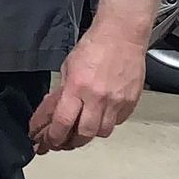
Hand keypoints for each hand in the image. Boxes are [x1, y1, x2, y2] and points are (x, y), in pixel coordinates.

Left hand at [29, 25, 146, 153]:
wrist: (122, 36)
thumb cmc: (93, 47)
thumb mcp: (68, 67)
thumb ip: (62, 92)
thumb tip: (53, 113)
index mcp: (77, 87)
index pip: (63, 122)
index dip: (53, 137)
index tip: (47, 141)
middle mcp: (98, 98)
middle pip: (84, 135)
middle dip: (71, 142)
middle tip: (63, 142)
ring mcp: (116, 102)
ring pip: (102, 133)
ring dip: (90, 134)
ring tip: (81, 130)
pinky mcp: (130, 102)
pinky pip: (117, 123)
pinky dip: (107, 123)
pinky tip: (100, 117)